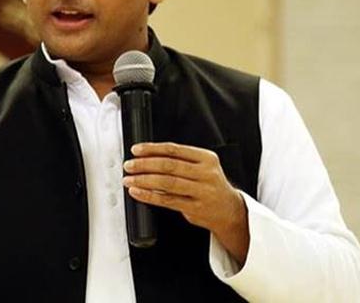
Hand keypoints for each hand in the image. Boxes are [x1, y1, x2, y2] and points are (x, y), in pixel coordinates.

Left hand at [122, 142, 249, 263]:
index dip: (152, 149)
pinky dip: (149, 196)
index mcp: (206, 158)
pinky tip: (138, 192)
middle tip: (129, 165)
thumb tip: (147, 157)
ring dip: (144, 180)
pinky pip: (167, 200)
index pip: (174, 150)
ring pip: (167, 183)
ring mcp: (202, 192)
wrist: (230, 211)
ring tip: (129, 179)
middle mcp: (205, 174)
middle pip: (169, 165)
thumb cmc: (210, 186)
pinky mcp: (195, 208)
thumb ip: (180, 161)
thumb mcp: (202, 167)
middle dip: (144, 164)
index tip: (136, 150)